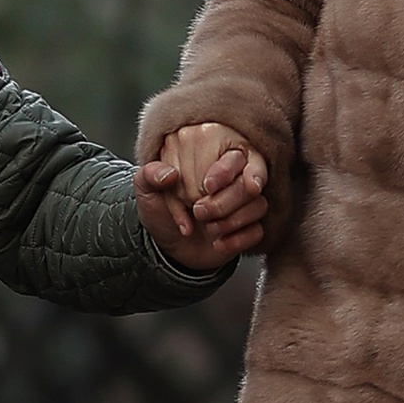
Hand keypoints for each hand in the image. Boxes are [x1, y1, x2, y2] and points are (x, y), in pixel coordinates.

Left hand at [137, 122, 269, 267]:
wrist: (168, 247)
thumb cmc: (160, 213)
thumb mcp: (145, 192)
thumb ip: (149, 176)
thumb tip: (167, 174)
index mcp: (210, 154)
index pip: (230, 157)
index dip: (220, 174)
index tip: (207, 187)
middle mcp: (234, 174)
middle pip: (248, 182)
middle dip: (223, 203)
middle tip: (199, 211)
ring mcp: (245, 201)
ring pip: (258, 205)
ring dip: (230, 222)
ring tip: (208, 227)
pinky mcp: (252, 225)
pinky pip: (258, 230)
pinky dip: (237, 241)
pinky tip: (218, 243)